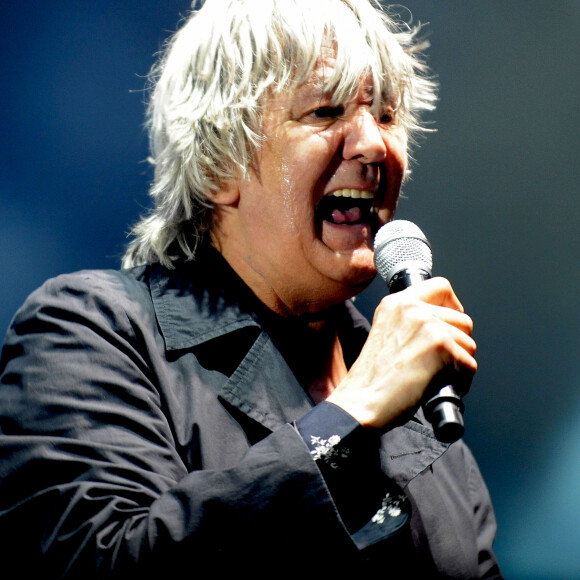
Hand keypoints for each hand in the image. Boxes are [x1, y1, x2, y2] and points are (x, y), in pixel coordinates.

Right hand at [327, 277, 476, 428]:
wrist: (361, 403)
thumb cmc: (373, 379)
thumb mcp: (386, 333)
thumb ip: (410, 321)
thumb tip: (445, 323)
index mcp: (395, 303)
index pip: (442, 287)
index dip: (453, 307)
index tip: (449, 326)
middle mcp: (411, 308)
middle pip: (462, 320)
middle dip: (457, 345)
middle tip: (434, 363)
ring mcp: (427, 325)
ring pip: (469, 344)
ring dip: (458, 365)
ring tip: (431, 376)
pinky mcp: (440, 346)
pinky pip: (469, 365)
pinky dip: (459, 382)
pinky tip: (435, 386)